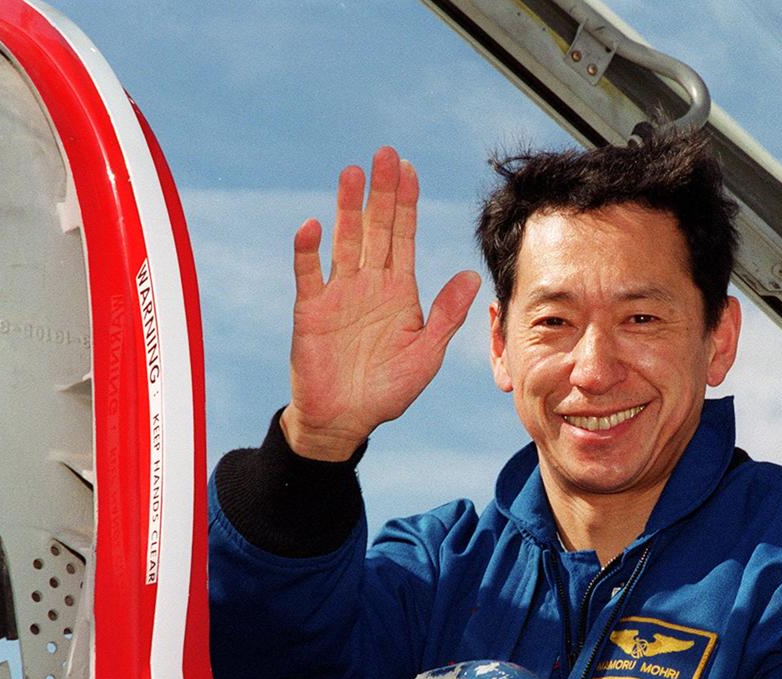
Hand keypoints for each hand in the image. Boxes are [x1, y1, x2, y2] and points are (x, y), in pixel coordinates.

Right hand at [281, 147, 480, 459]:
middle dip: (382, 192)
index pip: (404, 237)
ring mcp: (338, 295)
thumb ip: (447, 314)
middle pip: (376, 229)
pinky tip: (313, 226)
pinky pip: (309, 276)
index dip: (406, 204)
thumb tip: (473, 275)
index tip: (410, 169)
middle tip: (385, 154)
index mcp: (399, 291)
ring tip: (353, 174)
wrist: (346, 420)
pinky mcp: (311, 312)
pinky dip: (308, 252)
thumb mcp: (426, 353)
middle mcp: (368, 284)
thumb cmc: (388, 388)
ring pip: (345, 242)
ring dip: (349, 209)